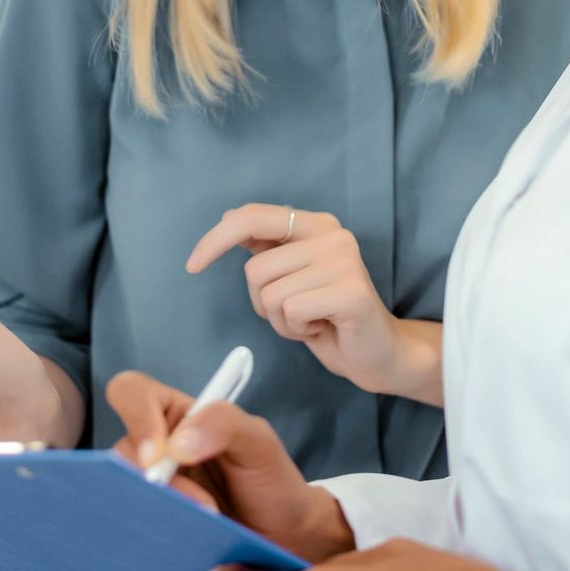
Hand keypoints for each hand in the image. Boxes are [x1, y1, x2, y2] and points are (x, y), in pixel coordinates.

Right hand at [103, 370, 354, 563]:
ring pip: (125, 492)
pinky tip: (186, 542)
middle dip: (155, 480)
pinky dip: (155, 532)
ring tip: (206, 526)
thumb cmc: (271, 480)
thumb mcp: (259, 442)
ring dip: (162, 510)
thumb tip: (175, 445)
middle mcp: (156, 449)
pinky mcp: (153, 523)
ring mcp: (152, 489)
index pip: (133, 394)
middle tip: (200, 506)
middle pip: (122, 451)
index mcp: (177, 415)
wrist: (285, 537)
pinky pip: (134, 523)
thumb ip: (223, 424)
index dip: (136, 417)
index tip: (158, 454)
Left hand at [186, 205, 441, 404]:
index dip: (215, 239)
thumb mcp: (290, 278)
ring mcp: (344, 261)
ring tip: (311, 322)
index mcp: (315, 224)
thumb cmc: (328, 317)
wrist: (377, 354)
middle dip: (262, 303)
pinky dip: (297, 330)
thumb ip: (266, 248)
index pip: (251, 216)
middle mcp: (332, 234)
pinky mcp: (351, 291)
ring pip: (270, 294)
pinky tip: (323, 329)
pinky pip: (291, 311)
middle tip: (294, 313)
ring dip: (281, 321)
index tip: (192, 265)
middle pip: (255, 269)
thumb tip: (228, 218)